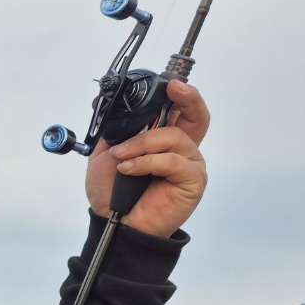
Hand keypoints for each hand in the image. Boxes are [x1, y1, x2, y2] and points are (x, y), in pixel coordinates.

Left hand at [85, 79, 209, 236]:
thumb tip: (118, 107)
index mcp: (164, 141)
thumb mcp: (107, 153)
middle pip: (198, 116)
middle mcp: (183, 150)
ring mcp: (190, 165)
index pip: (181, 111)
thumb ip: (117, 130)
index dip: (179, 94)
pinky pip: (172, 161)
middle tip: (173, 89)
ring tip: (120, 157)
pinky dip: (146, 162)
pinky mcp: (193, 182)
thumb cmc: (113, 192)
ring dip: (141, 144)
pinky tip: (128, 170)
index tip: (168, 82)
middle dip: (188, 97)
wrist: (113, 222)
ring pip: (173, 137)